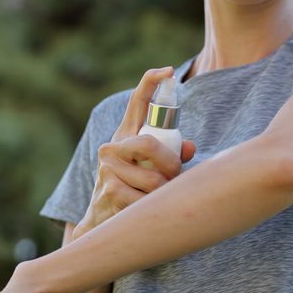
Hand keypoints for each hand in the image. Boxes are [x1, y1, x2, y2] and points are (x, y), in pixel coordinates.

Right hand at [79, 67, 195, 229]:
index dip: (151, 82)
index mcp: (125, 135)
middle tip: (175, 176)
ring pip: (154, 180)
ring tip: (159, 198)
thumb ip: (172, 155)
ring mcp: (108, 169)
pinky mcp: (109, 192)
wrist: (101, 220)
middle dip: (171, 164)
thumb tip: (191, 147)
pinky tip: (144, 211)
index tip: (166, 71)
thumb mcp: (150, 168)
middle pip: (149, 145)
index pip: (137, 101)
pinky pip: (145, 200)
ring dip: (164, 193)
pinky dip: (152, 209)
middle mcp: (112, 147)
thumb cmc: (133, 189)